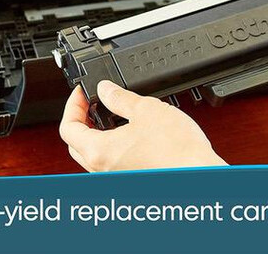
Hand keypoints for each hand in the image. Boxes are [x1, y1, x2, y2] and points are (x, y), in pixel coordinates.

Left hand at [59, 81, 226, 171]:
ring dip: (96, 133)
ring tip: (112, 114)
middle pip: (76, 144)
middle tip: (92, 102)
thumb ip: (120, 97)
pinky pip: (110, 162)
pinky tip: (130, 132)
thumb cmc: (176, 151)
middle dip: (81, 119)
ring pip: (93, 155)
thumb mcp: (146, 109)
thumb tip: (105, 89)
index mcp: (98, 152)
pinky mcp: (131, 179)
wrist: (200, 175)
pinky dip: (112, 145)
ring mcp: (116, 178)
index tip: (82, 92)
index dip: (72, 104)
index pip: (67, 128)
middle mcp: (103, 170)